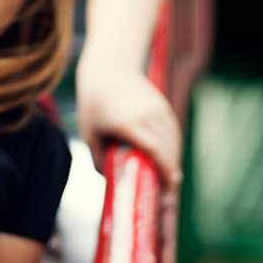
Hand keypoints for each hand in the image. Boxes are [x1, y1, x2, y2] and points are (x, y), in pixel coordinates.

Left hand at [76, 60, 181, 186]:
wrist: (107, 69)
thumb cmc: (93, 104)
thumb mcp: (89, 132)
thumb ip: (97, 158)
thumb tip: (109, 180)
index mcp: (127, 124)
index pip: (154, 150)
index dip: (164, 170)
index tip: (167, 186)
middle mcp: (146, 115)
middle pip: (167, 149)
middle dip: (170, 172)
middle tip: (167, 193)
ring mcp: (157, 108)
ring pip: (173, 140)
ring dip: (174, 160)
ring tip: (168, 179)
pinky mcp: (162, 105)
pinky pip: (173, 130)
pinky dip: (174, 146)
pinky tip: (170, 159)